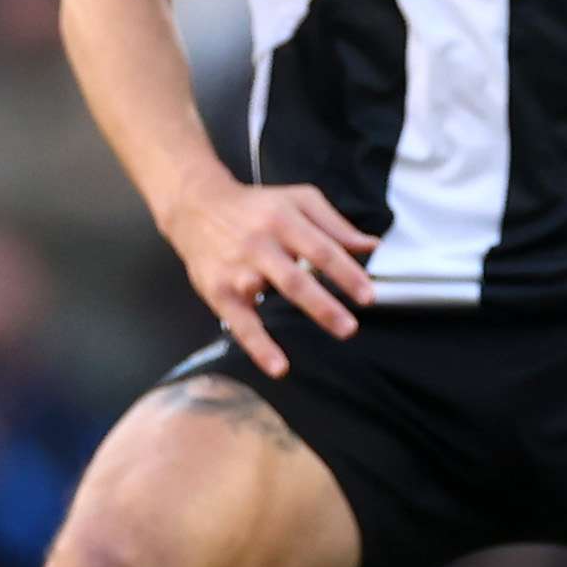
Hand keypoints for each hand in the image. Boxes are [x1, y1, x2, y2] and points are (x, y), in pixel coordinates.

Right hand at [159, 177, 378, 377]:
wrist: (196, 206)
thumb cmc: (256, 207)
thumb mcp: (298, 201)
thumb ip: (336, 225)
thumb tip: (370, 245)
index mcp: (283, 219)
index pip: (321, 250)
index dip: (347, 274)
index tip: (367, 296)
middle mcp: (259, 243)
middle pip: (295, 278)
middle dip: (325, 304)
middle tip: (350, 327)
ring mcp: (237, 268)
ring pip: (269, 294)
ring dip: (297, 316)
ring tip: (325, 336)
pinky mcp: (218, 290)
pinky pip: (241, 323)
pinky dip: (259, 346)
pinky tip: (278, 365)